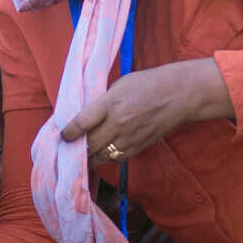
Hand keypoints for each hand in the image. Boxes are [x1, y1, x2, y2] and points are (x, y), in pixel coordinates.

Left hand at [61, 58, 233, 165]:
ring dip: (90, 156)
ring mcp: (130, 138)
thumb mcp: (120, 86)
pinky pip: (117, 158)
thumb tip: (85, 118)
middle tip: (69, 148)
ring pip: (101, 156)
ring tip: (83, 154)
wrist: (180, 94)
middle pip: (89, 145)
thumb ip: (102, 103)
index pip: (81, 124)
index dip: (67, 133)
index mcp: (110, 104)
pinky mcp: (140, 146)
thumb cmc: (148, 84)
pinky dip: (107, 157)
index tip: (62, 136)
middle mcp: (118, 123)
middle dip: (77, 148)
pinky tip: (103, 152)